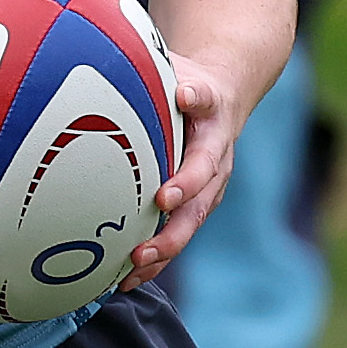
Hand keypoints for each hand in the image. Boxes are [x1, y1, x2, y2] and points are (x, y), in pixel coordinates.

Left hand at [125, 53, 238, 288]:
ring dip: (162, 252)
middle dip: (172, 230)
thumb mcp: (184, 67)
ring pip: (189, 226)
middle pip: (198, 205)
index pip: (202, 158)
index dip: (186, 179)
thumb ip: (176, 76)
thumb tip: (166, 80)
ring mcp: (207, 189)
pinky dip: (155, 258)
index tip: (164, 195)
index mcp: (213, 131)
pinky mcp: (194, 204)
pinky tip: (124, 280)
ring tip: (131, 272)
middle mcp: (215, 165)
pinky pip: (176, 234)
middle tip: (140, 252)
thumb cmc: (190, 79)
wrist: (222, 94)